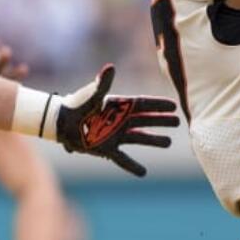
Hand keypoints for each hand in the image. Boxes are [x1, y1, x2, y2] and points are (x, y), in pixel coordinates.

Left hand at [53, 65, 179, 175]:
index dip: (159, 105)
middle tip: (178, 122)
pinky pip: (123, 159)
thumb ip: (103, 84)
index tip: (174, 106)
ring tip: (168, 142)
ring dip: (154, 141)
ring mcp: (116, 135)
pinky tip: (143, 172)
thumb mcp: (93, 95)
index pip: (144, 105)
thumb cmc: (77, 105)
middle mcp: (121, 120)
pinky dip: (132, 166)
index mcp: (120, 106)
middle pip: (146, 121)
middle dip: (161, 121)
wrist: (62, 123)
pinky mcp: (107, 149)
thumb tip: (110, 67)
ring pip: (140, 139)